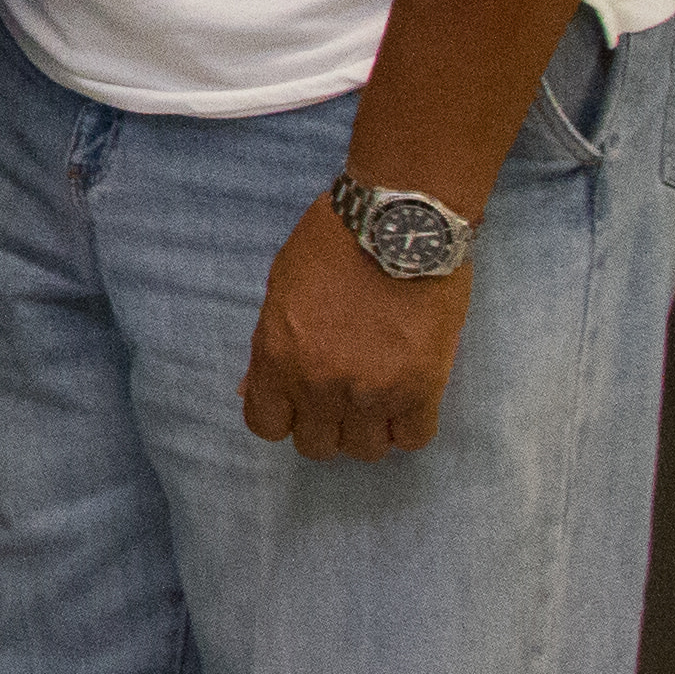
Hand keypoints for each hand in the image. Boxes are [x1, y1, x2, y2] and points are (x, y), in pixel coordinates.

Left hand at [241, 200, 475, 459]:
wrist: (397, 223)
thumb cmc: (332, 244)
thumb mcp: (281, 289)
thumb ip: (269, 344)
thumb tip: (252, 388)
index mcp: (277, 357)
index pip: (267, 425)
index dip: (284, 416)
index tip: (299, 403)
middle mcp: (319, 384)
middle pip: (317, 445)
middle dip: (327, 424)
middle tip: (342, 397)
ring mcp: (371, 391)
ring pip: (365, 450)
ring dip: (369, 429)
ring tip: (379, 398)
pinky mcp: (421, 388)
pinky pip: (413, 439)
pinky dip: (409, 426)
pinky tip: (408, 400)